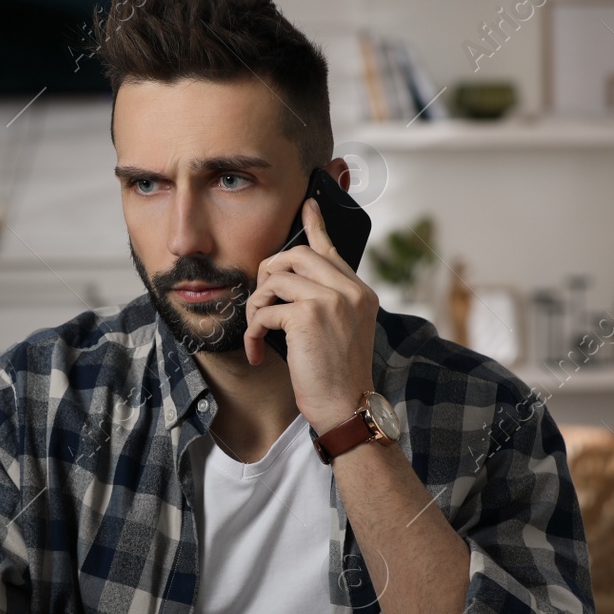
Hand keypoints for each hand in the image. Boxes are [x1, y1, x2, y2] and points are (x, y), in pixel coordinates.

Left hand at [243, 197, 378, 431]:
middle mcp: (349, 291)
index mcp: (360, 292)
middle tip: (261, 300)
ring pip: (275, 280)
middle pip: (295, 255)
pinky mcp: (307, 316)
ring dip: (257, 306)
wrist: (347, 407)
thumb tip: (290, 283)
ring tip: (259, 331)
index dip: (315, 227)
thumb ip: (327, 302)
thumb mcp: (341, 332)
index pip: (331, 250)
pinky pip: (265, 310)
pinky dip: (254, 331)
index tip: (307, 206)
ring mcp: (331, 300)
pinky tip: (259, 352)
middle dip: (268, 273)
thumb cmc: (338, 376)